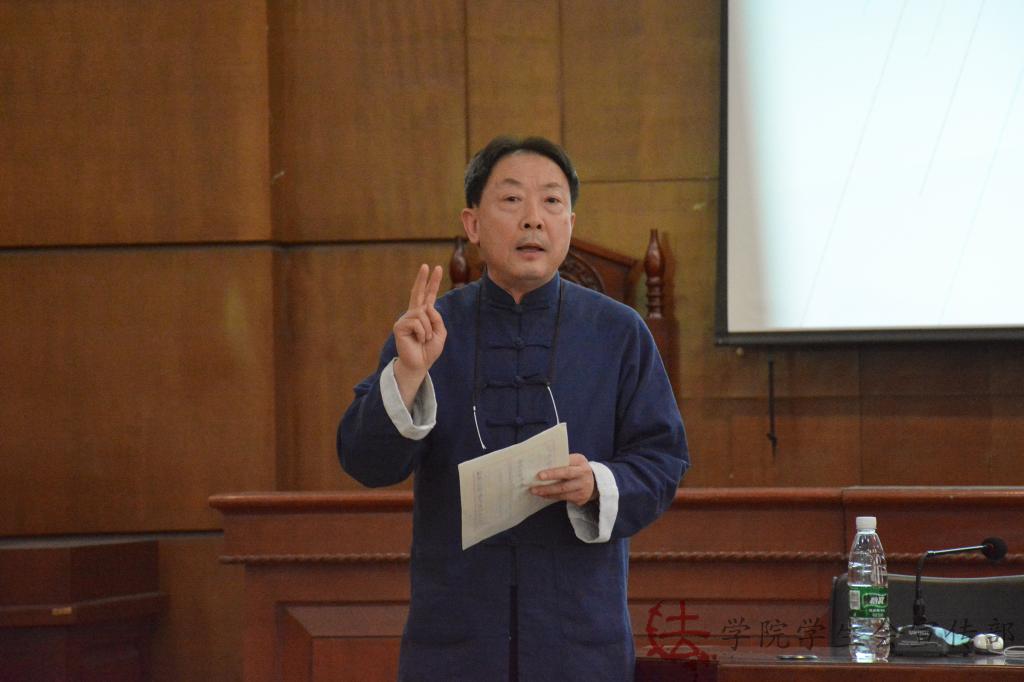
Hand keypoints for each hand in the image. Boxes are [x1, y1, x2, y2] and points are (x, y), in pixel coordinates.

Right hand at [393, 264, 445, 408]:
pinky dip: (423, 332)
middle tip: (426, 265)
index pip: (429, 296)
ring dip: (428, 329)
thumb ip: (437, 318)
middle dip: (423, 279)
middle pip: (418, 293)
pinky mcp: (400, 326)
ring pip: (423, 314)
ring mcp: (406, 319)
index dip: (432, 283)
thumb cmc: (429, 351)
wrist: (420, 364)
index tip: (436, 269)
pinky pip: (417, 322)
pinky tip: (418, 340)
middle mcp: (414, 315)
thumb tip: (427, 307)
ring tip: (424, 339)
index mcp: (425, 315)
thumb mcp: (440, 333)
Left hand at [530, 453, 596, 506]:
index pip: (566, 463)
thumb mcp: (574, 462)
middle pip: (566, 476)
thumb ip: (562, 462)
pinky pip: (564, 497)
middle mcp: (583, 474)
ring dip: (547, 491)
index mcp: (580, 461)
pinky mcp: (581, 498)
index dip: (554, 469)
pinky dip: (552, 496)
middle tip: (536, 480)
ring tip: (535, 490)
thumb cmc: (576, 469)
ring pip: (563, 490)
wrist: (594, 483)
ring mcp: (583, 487)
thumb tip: (541, 466)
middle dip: (550, 478)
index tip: (540, 473)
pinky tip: (543, 495)